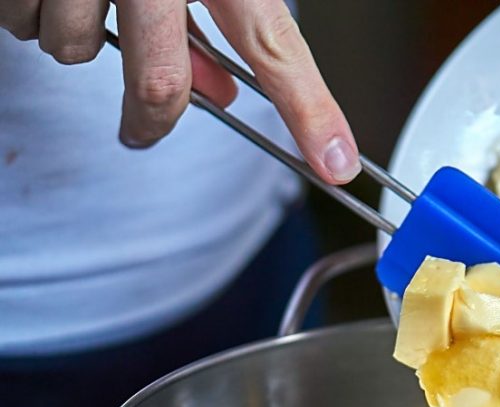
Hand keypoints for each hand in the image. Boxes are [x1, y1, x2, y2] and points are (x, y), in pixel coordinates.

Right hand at [0, 0, 360, 183]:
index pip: (274, 46)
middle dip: (153, 119)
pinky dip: (37, 12)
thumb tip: (222, 91)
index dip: (310, 112)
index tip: (333, 162)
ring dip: (82, 39)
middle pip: (161, 82)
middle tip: (145, 129)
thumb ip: (222, 16)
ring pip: (78, 49)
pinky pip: (23, 21)